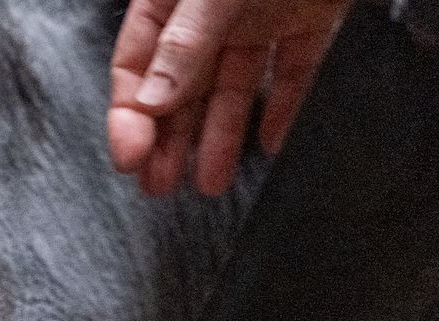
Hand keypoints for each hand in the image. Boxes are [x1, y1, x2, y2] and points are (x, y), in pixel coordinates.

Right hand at [108, 0, 351, 195]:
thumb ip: (186, 41)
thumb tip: (153, 98)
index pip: (139, 64)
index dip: (129, 114)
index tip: (130, 157)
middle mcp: (212, 9)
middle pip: (181, 84)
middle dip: (169, 138)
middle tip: (159, 185)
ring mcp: (260, 13)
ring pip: (231, 86)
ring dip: (218, 136)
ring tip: (209, 182)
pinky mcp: (309, 16)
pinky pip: (293, 70)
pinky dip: (284, 108)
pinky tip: (272, 142)